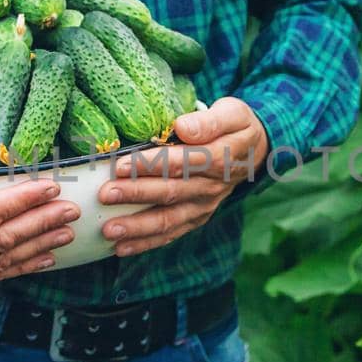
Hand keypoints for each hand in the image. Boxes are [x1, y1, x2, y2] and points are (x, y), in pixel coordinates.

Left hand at [98, 97, 269, 255]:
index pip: (183, 161)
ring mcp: (203, 206)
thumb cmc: (236, 126)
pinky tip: (121, 248)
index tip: (121, 165)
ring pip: (169, 219)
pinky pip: (171, 234)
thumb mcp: (233, 113)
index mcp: (219, 158)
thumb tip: (182, 127)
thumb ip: (209, 121)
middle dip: (136, 195)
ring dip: (138, 226)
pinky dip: (146, 243)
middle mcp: (211, 187)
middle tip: (106, 194)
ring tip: (109, 230)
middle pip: (171, 192)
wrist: (255, 151)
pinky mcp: (197, 218)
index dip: (152, 164)